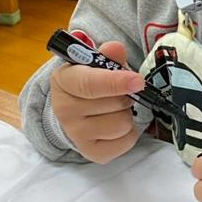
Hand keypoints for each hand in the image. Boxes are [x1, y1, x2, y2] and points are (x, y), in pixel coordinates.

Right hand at [50, 41, 144, 162]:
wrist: (77, 111)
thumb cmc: (90, 83)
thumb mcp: (97, 63)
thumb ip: (109, 55)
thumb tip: (115, 49)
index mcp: (63, 81)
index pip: (89, 84)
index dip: (116, 82)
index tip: (138, 81)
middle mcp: (64, 110)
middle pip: (113, 104)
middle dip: (125, 96)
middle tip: (119, 93)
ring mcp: (76, 134)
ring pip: (122, 123)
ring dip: (126, 114)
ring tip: (115, 109)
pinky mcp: (92, 153)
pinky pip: (126, 141)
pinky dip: (129, 132)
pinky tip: (115, 125)